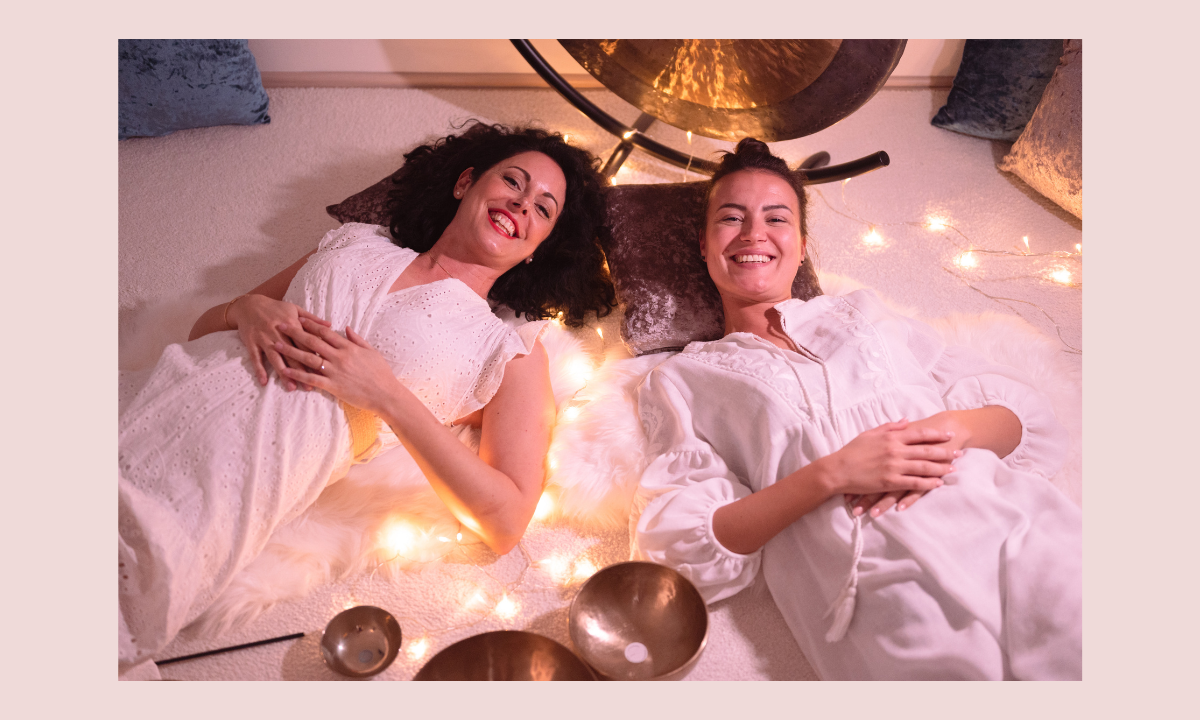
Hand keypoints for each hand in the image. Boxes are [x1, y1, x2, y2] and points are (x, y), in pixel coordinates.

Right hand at [227, 294, 330, 388]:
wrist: (249, 304)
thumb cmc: (275, 307)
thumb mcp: (295, 309)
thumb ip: (312, 319)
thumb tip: (330, 325)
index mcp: (292, 324)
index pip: (305, 344)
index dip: (314, 358)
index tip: (322, 371)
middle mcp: (278, 333)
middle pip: (292, 354)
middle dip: (301, 371)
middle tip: (309, 386)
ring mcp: (264, 338)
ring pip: (275, 358)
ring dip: (283, 373)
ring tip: (291, 387)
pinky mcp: (251, 343)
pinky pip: (255, 358)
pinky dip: (259, 370)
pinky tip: (264, 382)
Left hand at [273, 318, 397, 412]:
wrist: (385, 394)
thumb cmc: (381, 373)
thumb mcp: (371, 351)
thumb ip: (357, 339)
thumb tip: (346, 328)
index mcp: (348, 347)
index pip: (325, 332)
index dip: (311, 324)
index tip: (298, 318)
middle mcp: (339, 357)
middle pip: (313, 342)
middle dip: (295, 332)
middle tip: (280, 325)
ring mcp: (335, 371)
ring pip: (308, 358)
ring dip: (290, 351)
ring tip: (276, 344)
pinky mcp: (333, 386)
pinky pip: (311, 378)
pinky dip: (297, 374)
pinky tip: (285, 370)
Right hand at [822, 419, 959, 511]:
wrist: (838, 470)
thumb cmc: (852, 451)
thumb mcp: (870, 433)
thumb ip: (890, 427)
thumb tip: (907, 421)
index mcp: (891, 437)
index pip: (919, 434)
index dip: (936, 435)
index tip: (949, 435)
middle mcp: (895, 450)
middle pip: (926, 451)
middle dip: (945, 451)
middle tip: (959, 452)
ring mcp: (894, 466)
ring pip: (924, 467)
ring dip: (941, 468)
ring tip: (953, 469)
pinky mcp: (890, 481)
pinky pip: (914, 483)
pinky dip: (928, 483)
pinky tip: (938, 484)